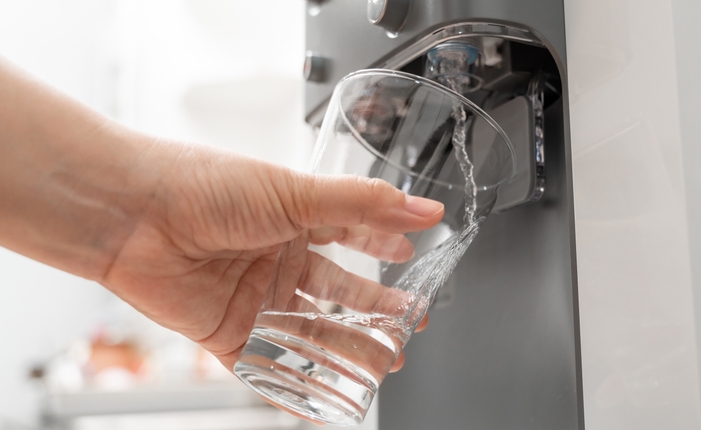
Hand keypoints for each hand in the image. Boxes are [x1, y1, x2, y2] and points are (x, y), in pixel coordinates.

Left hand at [99, 144, 442, 370]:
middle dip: (375, 309)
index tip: (413, 258)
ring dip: (348, 348)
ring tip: (385, 362)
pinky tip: (326, 398)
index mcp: (294, 217)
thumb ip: (365, 206)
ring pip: (312, 331)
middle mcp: (276, 258)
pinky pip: (268, 366)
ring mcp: (254, 298)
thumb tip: (424, 209)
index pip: (351, 235)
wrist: (133, 216)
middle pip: (338, 291)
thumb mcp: (297, 193)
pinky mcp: (228, 334)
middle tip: (410, 324)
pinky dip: (297, 384)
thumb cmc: (205, 188)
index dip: (382, 246)